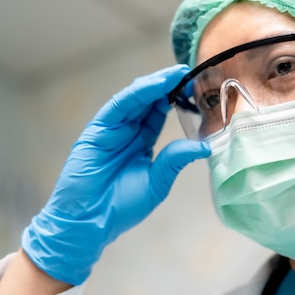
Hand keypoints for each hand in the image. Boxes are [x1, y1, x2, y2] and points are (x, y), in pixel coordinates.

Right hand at [22, 65, 209, 284]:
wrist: (90, 221)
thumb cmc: (121, 207)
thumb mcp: (157, 182)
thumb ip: (176, 160)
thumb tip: (204, 146)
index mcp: (140, 144)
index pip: (159, 115)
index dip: (176, 100)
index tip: (195, 89)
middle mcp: (126, 133)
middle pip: (148, 103)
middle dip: (167, 87)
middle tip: (188, 73)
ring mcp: (111, 130)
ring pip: (134, 100)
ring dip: (154, 85)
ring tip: (175, 74)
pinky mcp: (97, 131)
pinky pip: (118, 107)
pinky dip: (136, 95)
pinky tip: (154, 86)